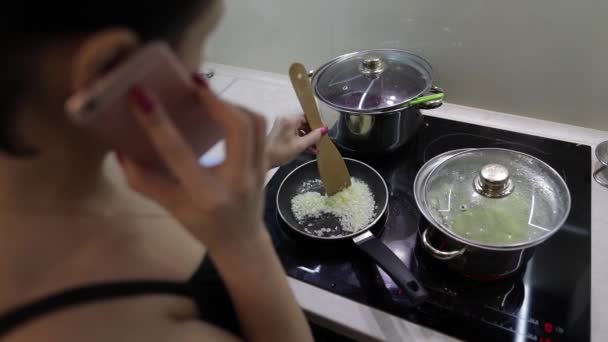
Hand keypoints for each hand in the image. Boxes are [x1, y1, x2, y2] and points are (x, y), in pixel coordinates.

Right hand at [118, 83, 267, 253]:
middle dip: (214, 100)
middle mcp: (236, 180)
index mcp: (206, 195)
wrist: (242, 242)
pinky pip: (260, 128)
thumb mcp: (171, 209)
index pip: (179, 153)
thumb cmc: (203, 227)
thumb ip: (145, 181)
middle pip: (237, 127)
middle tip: (191, 83)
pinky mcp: (266, 163)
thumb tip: (121, 150)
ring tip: (206, 94)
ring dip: (230, 103)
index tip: (141, 94)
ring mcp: (257, 171)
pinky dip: (241, 112)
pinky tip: (223, 108)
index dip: (158, 123)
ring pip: (254, 123)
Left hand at [265, 115, 326, 167]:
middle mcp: (285, 119)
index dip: (316, 124)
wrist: (262, 159)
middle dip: (313, 133)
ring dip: (308, 138)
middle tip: (321, 142)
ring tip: (315, 149)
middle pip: (303, 123)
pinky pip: (294, 133)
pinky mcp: (280, 132)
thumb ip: (313, 137)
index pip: (307, 117)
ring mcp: (282, 126)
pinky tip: (308, 149)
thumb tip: (324, 130)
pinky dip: (301, 140)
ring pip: (299, 129)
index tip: (324, 131)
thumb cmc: (280, 152)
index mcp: (289, 119)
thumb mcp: (300, 145)